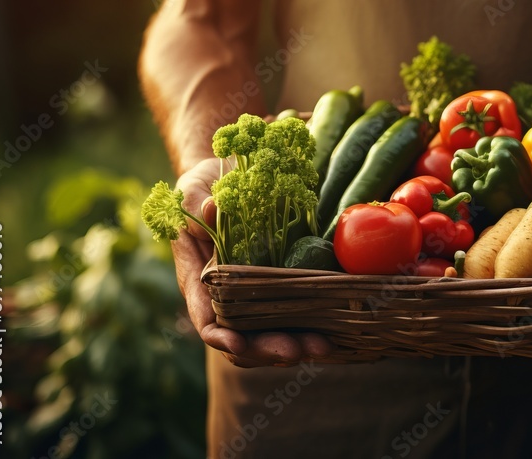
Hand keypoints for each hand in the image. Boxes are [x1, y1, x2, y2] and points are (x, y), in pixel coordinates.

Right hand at [173, 157, 332, 366]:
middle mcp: (226, 296)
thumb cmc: (205, 186)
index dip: (221, 337)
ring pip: (271, 334)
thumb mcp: (196, 190)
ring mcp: (255, 295)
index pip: (207, 319)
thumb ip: (199, 204)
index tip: (237, 343)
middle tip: (297, 352)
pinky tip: (336, 333)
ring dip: (296, 345)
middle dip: (268, 349)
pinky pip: (295, 314)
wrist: (230, 180)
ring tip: (322, 347)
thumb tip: (213, 207)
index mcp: (198, 280)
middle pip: (244, 338)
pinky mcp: (280, 286)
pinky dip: (312, 327)